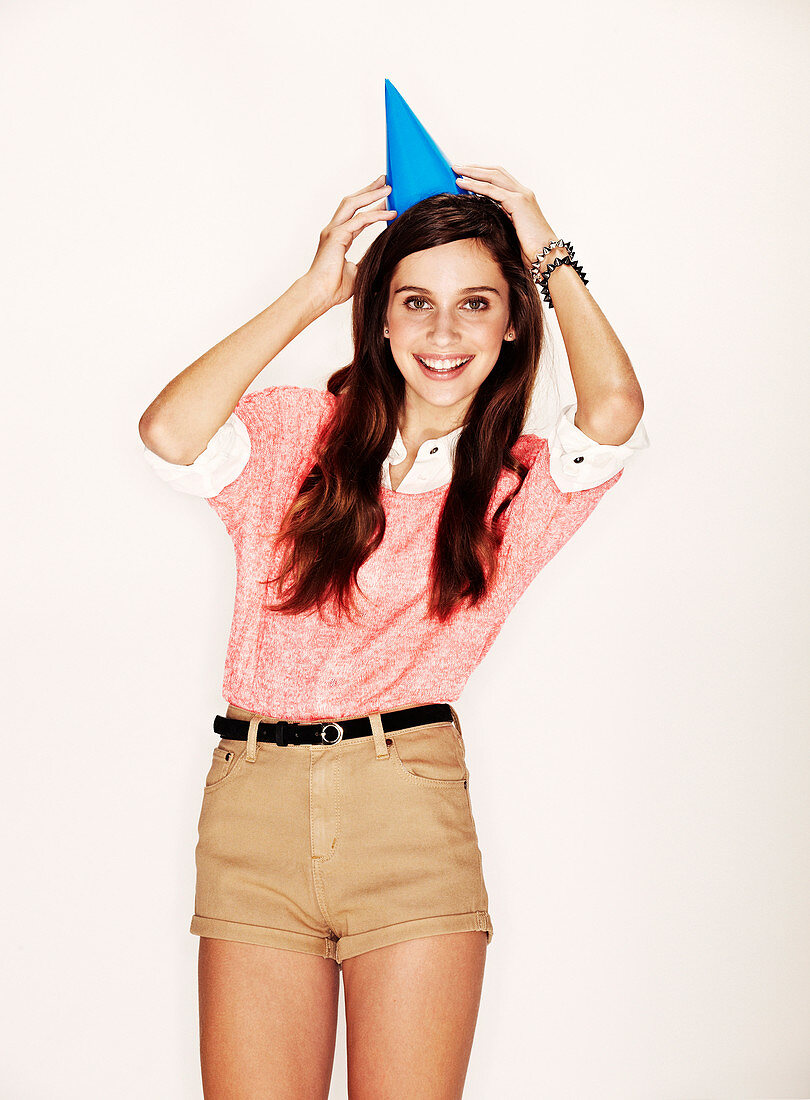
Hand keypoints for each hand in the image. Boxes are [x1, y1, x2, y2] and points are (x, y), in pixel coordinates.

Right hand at [303, 174, 395, 310]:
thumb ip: (367, 260)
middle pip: (352, 202)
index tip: (384, 198)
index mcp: (338, 238)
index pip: (355, 215)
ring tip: (388, 188)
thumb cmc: (334, 288)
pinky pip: (360, 220)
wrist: (320, 295)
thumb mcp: (357, 271)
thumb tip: (382, 257)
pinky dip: (376, 215)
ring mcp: (333, 231)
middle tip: (385, 181)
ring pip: (353, 204)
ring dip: (371, 194)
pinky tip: (390, 213)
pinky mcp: (337, 236)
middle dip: (369, 190)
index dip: (370, 205)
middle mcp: (334, 230)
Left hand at [450, 163, 559, 268]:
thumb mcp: (511, 232)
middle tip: (457, 167)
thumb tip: (483, 221)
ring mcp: (522, 196)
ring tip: (456, 170)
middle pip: (496, 172)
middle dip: (475, 168)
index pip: (500, 178)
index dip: (482, 174)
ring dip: (473, 172)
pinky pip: (492, 190)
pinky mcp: (518, 203)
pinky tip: (463, 184)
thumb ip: (500, 221)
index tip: (465, 174)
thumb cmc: (531, 251)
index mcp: (522, 199)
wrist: (547, 256)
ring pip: (493, 176)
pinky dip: (476, 186)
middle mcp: (523, 193)